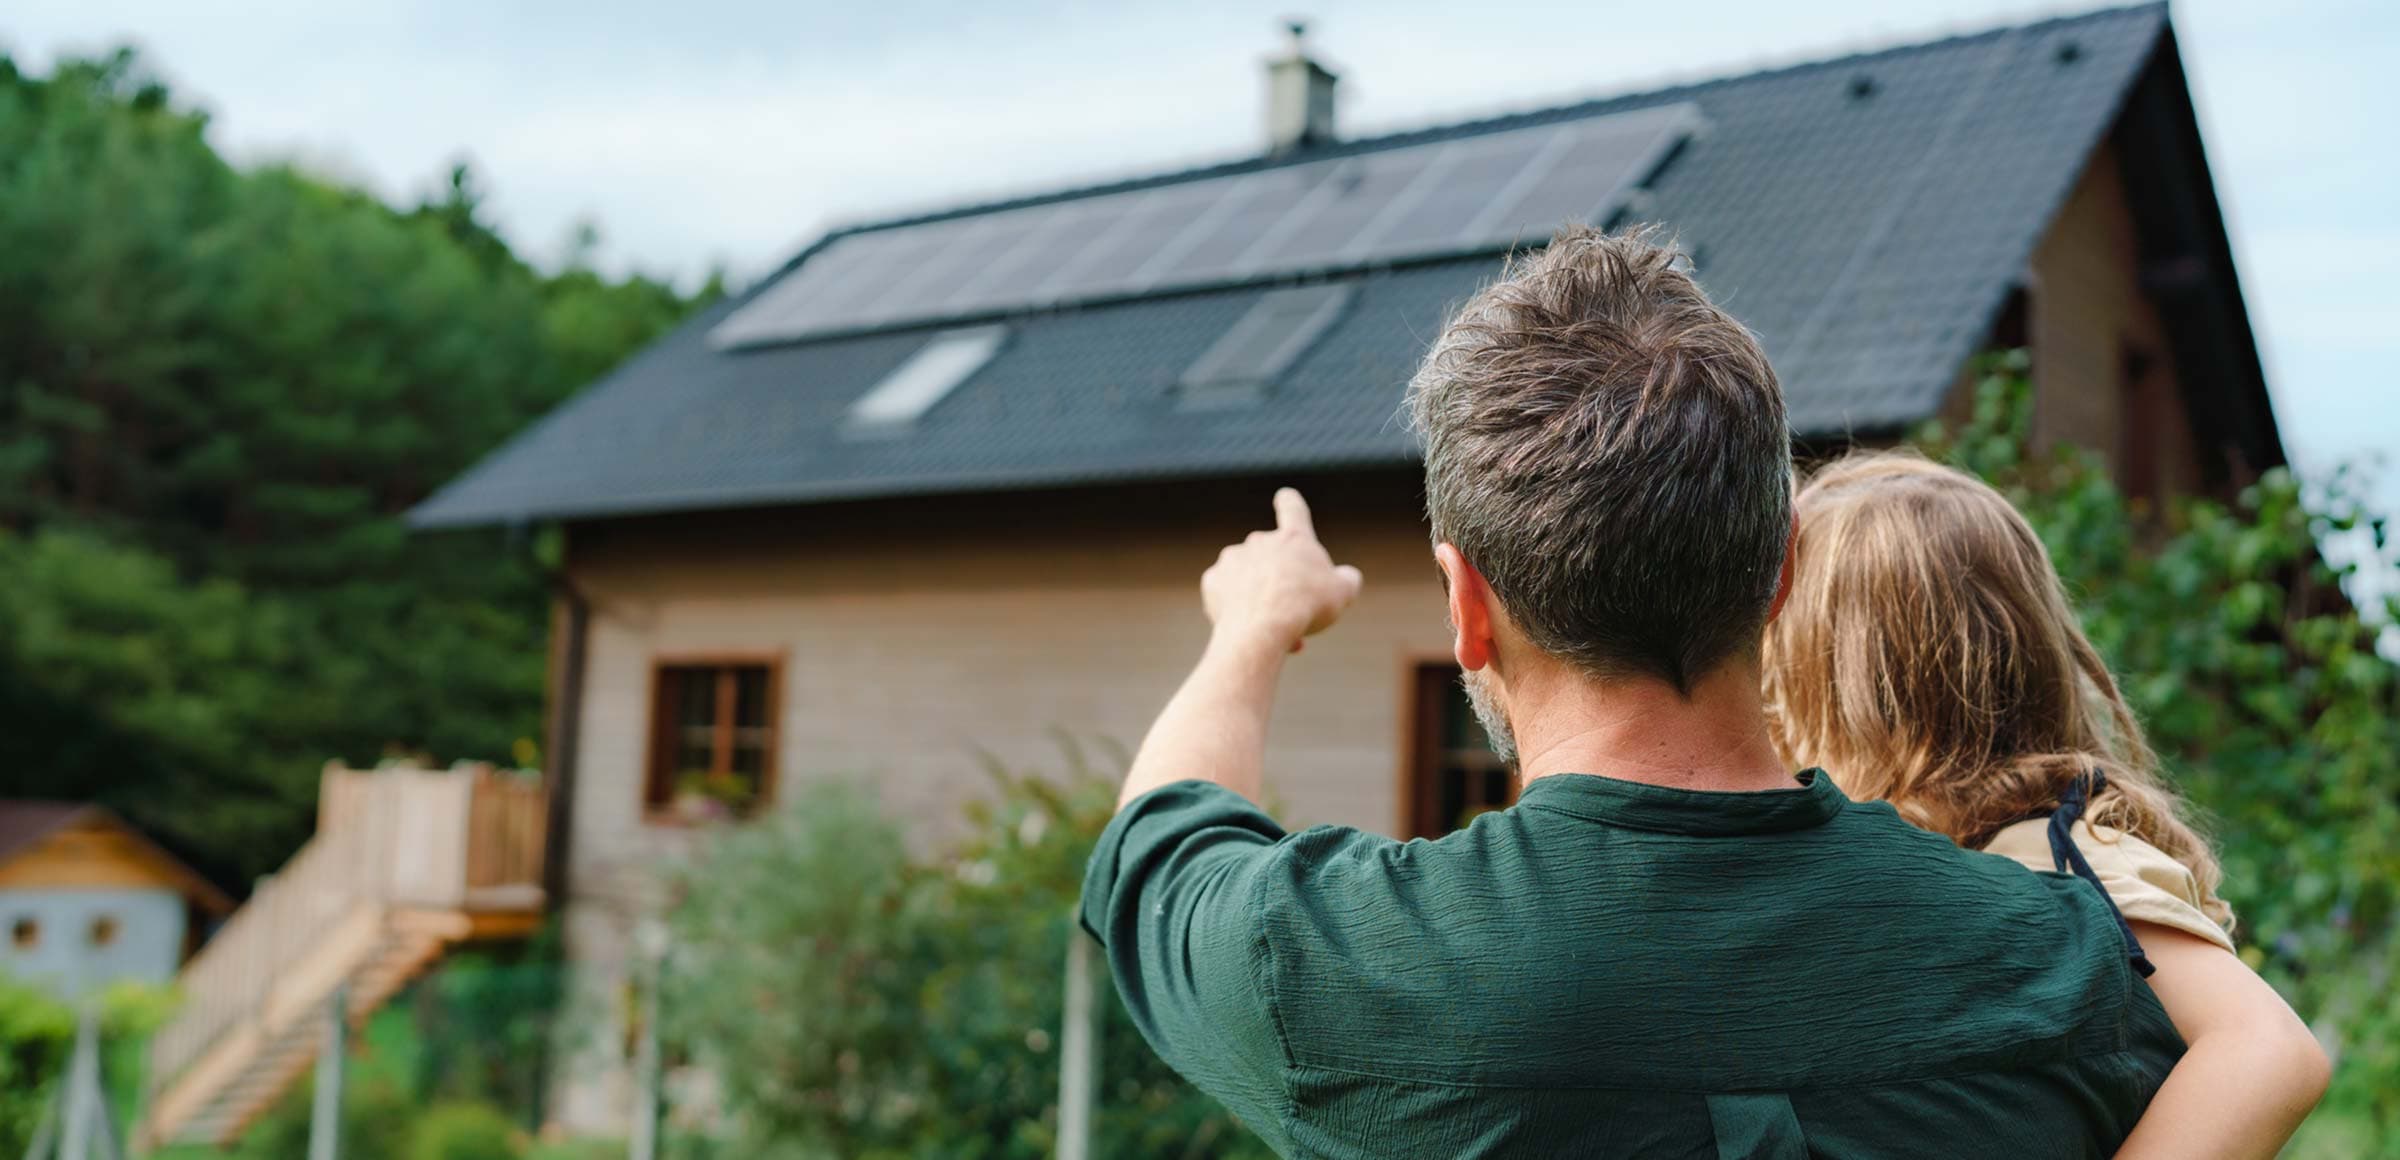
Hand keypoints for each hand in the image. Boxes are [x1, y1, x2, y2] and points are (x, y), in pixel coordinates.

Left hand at [1202, 488, 1363, 652]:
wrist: (1262, 626)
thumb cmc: (1306, 606)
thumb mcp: (1342, 593)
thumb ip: (1347, 579)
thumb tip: (1347, 577)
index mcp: (1293, 538)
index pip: (1293, 509)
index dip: (1290, 503)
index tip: (1284, 497)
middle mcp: (1259, 540)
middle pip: (1272, 559)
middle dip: (1281, 583)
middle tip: (1293, 613)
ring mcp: (1233, 559)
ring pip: (1249, 580)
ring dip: (1260, 599)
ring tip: (1273, 628)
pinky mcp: (1212, 581)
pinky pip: (1227, 594)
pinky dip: (1237, 609)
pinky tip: (1248, 626)